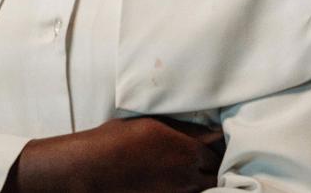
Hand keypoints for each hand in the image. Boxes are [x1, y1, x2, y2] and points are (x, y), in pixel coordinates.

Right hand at [4, 116, 223, 192]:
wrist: (93, 167)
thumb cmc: (116, 140)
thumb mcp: (150, 123)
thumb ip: (179, 128)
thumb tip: (201, 130)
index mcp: (185, 148)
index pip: (218, 148)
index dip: (217, 144)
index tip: (215, 140)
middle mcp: (186, 172)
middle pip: (216, 170)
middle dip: (215, 162)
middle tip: (210, 156)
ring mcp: (177, 191)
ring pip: (205, 186)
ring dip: (204, 177)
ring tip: (199, 170)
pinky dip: (191, 188)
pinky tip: (182, 182)